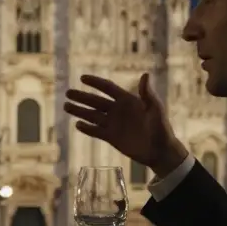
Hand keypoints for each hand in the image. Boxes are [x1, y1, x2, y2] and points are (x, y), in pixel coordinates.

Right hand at [64, 73, 186, 175]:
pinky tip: (77, 125)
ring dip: (80, 111)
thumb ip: (147, 94)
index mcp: (127, 100)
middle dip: (82, 97)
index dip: (96, 83)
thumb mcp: (155, 109)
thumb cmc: (161, 127)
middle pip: (96, 101)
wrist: (160, 150)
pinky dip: (87, 128)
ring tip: (66, 106)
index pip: (108, 88)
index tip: (82, 78)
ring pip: (92, 115)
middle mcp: (118, 110)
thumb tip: (145, 74)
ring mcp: (113, 124)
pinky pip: (96, 131)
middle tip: (68, 93)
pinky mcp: (111, 137)